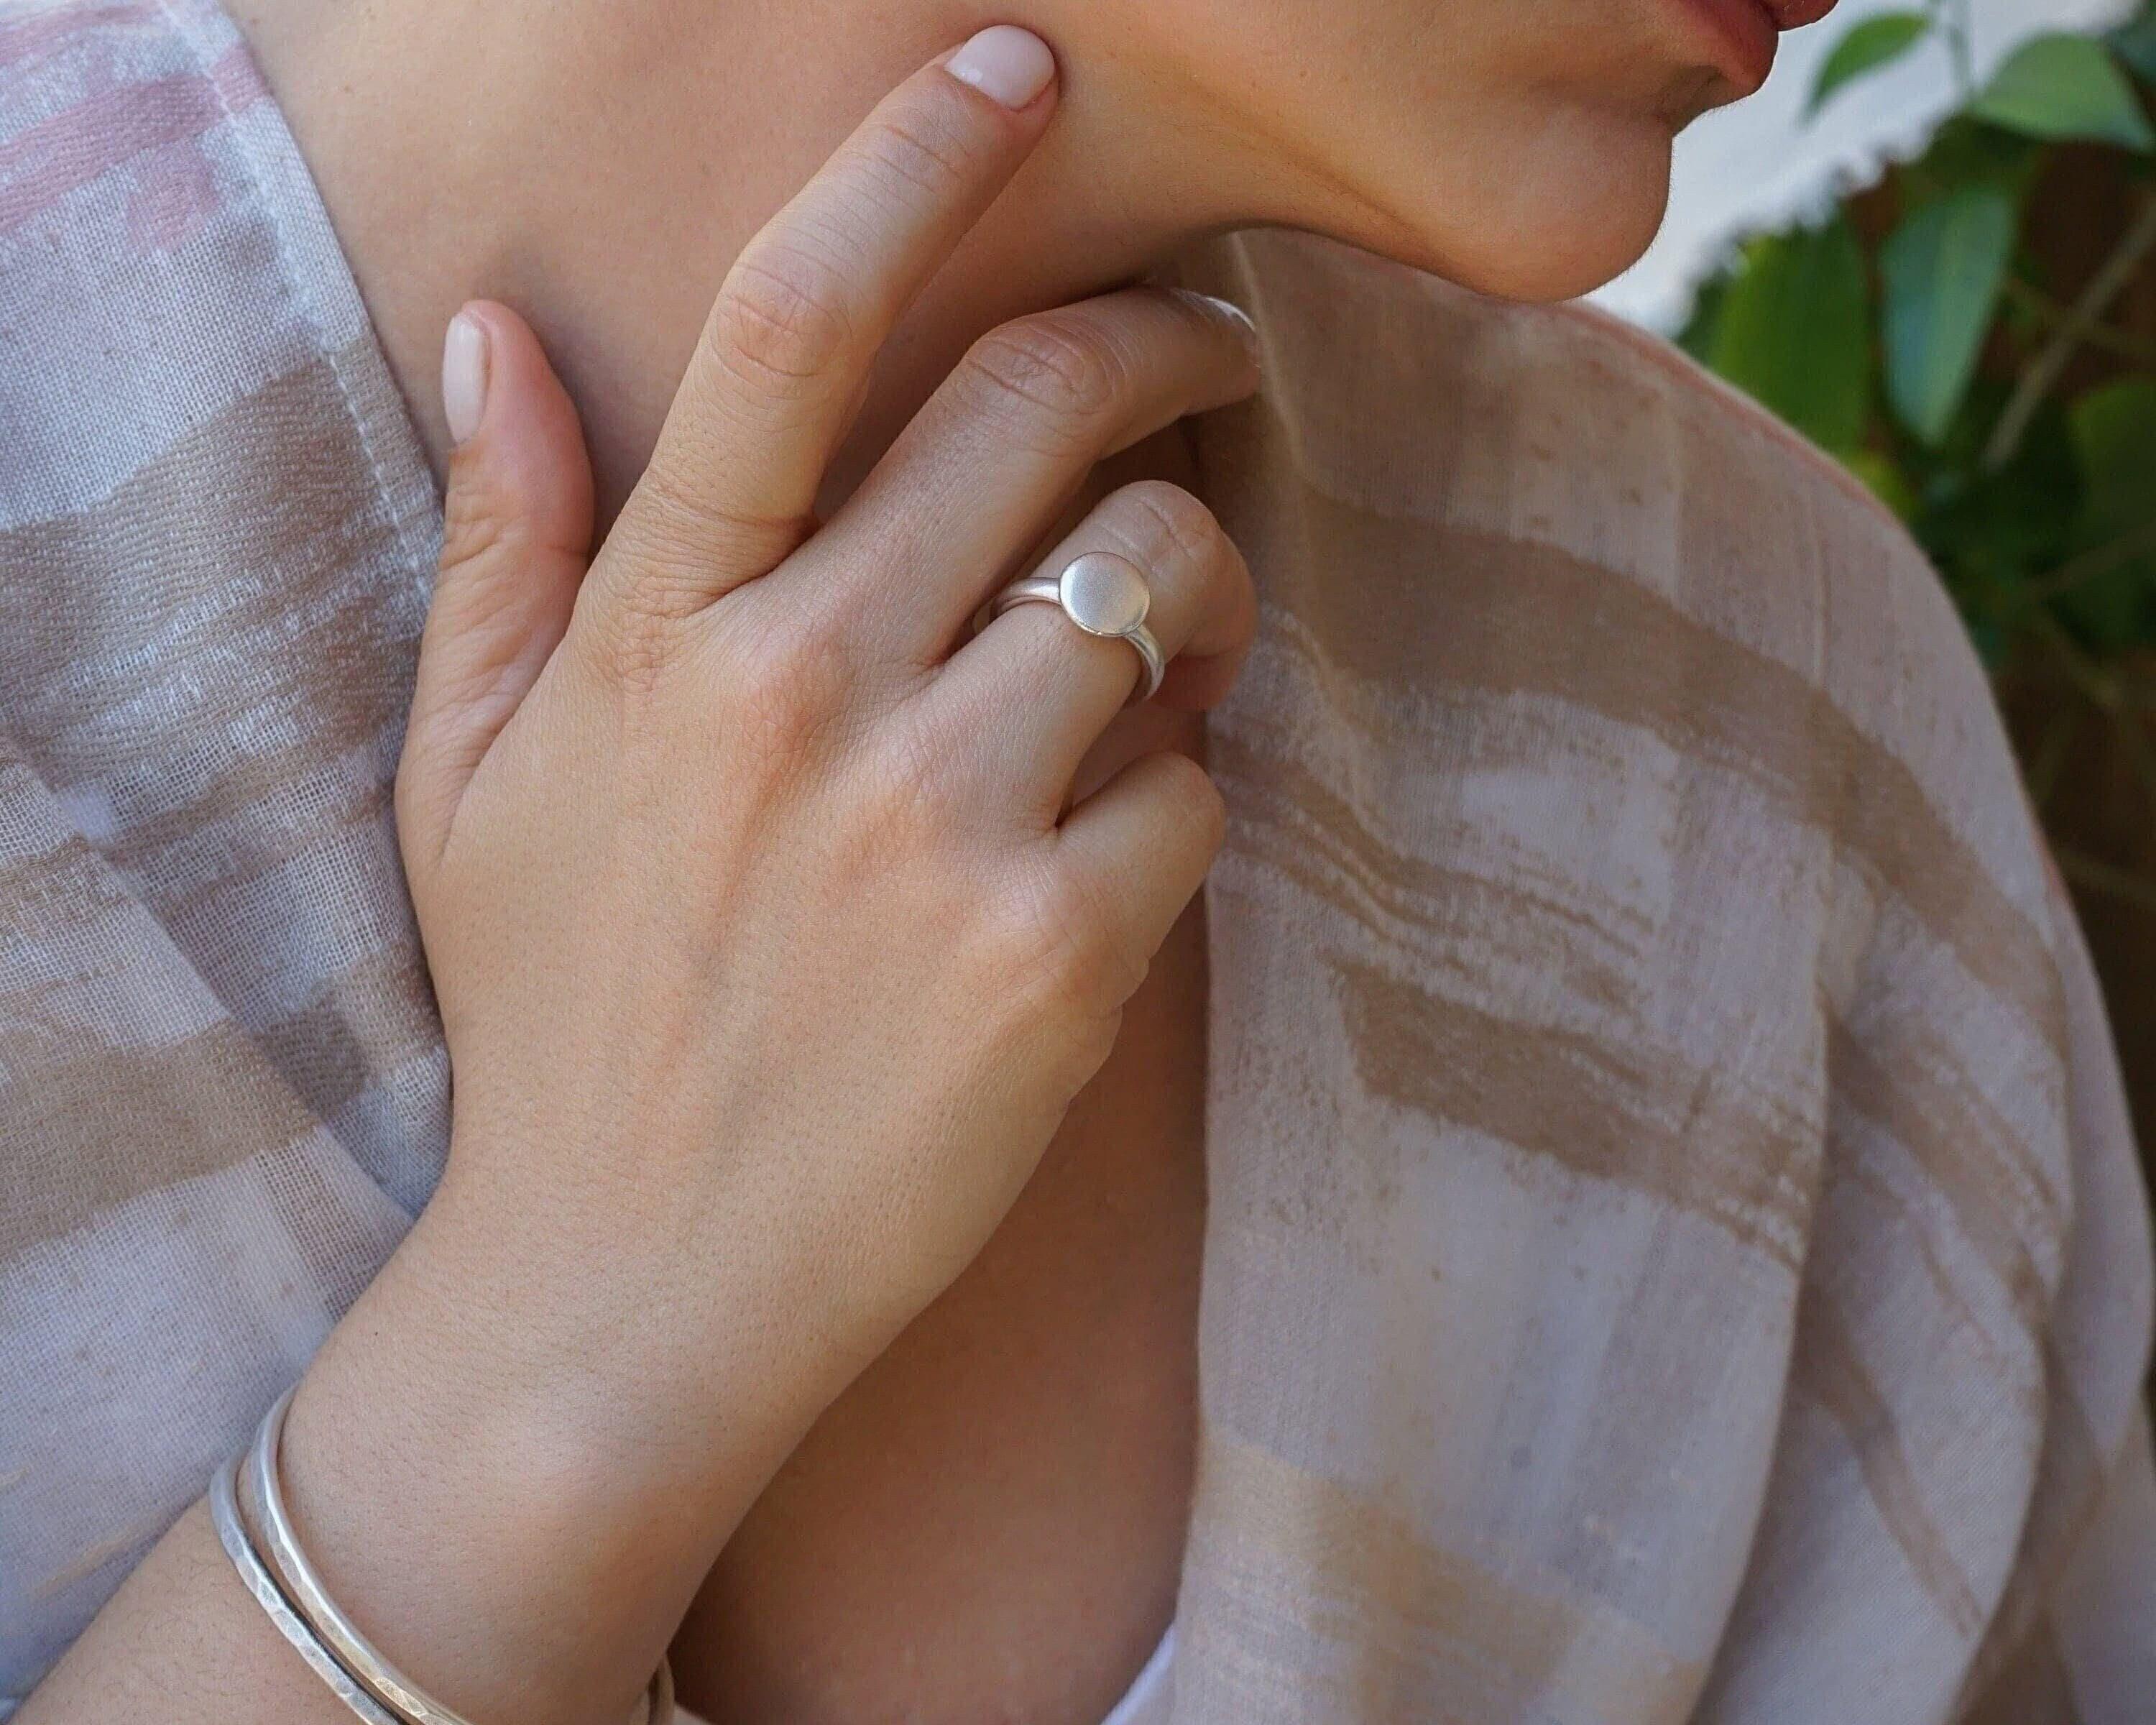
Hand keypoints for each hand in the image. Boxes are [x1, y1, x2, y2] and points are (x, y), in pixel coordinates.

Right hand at [398, 27, 1258, 1380]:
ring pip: (1168, 582)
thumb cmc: (555, 1021)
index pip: (799, 321)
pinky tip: (1121, 836)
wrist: (631, 1289)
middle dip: (1160, 344)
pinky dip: (1190, 788)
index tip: (1014, 74)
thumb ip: (498, 545)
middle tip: (1198, 359)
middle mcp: (806, 693)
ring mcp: (943, 824)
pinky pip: (1204, 787)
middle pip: (1044, 401)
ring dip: (1203, 581)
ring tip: (1170, 635)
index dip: (917, 157)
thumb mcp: (466, 777)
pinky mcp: (1060, 956)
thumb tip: (493, 335)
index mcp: (661, 630)